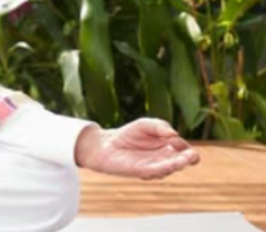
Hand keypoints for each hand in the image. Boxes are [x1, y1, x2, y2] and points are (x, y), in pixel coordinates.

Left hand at [74, 118, 200, 179]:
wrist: (107, 144)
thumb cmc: (128, 134)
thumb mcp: (145, 124)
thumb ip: (160, 126)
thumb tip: (174, 134)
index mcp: (170, 147)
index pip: (185, 149)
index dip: (184, 145)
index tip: (174, 139)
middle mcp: (166, 159)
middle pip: (184, 161)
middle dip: (188, 159)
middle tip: (190, 156)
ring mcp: (156, 167)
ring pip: (172, 168)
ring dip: (177, 165)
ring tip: (181, 161)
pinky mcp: (144, 172)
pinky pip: (157, 172)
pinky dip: (164, 169)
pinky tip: (168, 165)